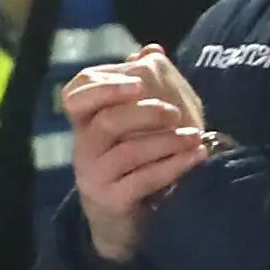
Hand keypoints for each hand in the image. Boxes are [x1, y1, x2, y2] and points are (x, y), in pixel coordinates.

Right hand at [63, 48, 209, 262]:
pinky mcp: (110, 201)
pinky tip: (196, 157)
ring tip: (196, 135)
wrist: (121, 220)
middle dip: (144, 113)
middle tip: (175, 111)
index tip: (138, 83)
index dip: (103, 87)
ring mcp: (93, 177)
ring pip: (127, 151)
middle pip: (104, 122)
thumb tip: (150, 49)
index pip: (74, 96)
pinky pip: (141, 180)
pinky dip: (172, 166)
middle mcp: (82, 149)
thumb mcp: (132, 125)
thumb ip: (140, 87)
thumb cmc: (130, 164)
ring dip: (166, 140)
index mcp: (84, 124)